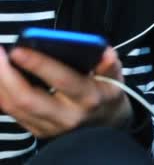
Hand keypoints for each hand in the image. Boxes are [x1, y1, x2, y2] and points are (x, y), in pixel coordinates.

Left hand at [0, 46, 131, 137]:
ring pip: (14, 107)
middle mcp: (67, 116)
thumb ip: (110, 65)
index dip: (38, 64)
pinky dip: (2, 92)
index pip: (61, 80)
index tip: (18, 49)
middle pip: (27, 98)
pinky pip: (12, 112)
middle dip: (6, 75)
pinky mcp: (38, 131)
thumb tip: (105, 52)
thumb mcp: (115, 78)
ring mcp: (51, 126)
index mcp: (88, 99)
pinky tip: (1, 75)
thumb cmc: (107, 94)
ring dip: (0, 82)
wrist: (107, 124)